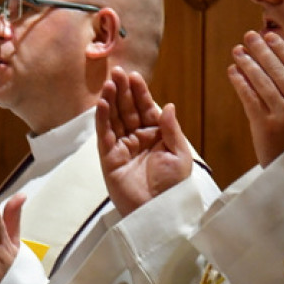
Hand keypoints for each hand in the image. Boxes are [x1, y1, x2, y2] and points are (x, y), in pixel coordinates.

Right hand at [97, 66, 194, 215]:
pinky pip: (105, 135)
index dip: (140, 92)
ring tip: (108, 83)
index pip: (145, 108)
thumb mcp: (179, 155)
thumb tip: (166, 105)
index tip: (135, 76)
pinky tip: (103, 104)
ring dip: (111, 100)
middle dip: (122, 91)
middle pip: (127, 109)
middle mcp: (137, 139)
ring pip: (114, 119)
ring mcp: (122, 147)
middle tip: (117, 72)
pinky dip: (103, 119)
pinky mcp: (109, 158)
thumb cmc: (173, 186)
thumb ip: (171, 129)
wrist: (159, 210)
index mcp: (156, 136)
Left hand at [228, 31, 283, 166]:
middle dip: (262, 51)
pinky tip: (233, 72)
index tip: (270, 36)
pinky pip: (250, 99)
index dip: (282, 50)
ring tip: (237, 51)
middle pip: (278, 71)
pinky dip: (240, 83)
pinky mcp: (266, 127)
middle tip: (249, 36)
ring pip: (263, 82)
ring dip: (248, 64)